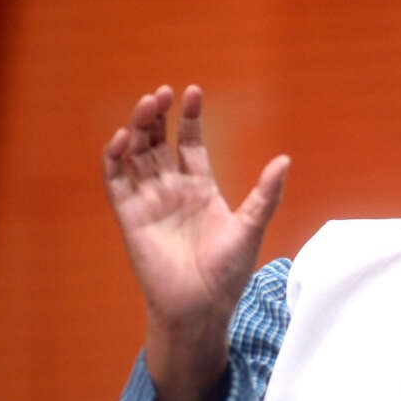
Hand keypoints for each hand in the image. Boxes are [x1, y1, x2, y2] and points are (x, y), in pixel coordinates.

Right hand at [102, 84, 288, 400]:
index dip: (190, 118)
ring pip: (136, 154)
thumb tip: (285, 159)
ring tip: (147, 105)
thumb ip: (266, 193)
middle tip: (163, 93)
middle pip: (159, 142)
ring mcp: (149, 201)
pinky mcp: (129, 216)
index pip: (191, 143)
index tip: (194, 92)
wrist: (201, 307)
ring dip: (138, 128)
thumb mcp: (252, 227)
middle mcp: (172, 190)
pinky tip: (125, 137)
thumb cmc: (228, 273)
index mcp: (201, 188)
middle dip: (159, 115)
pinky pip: (116, 181)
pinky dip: (115, 157)